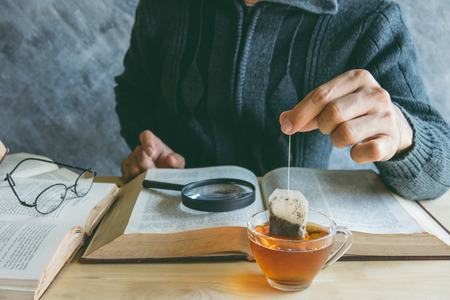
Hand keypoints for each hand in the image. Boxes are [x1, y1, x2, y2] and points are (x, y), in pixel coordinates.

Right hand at [121, 130, 184, 181]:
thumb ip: (176, 160)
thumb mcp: (178, 162)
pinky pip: (126, 173)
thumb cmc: (170, 166)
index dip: (147, 142)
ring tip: (149, 178)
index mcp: (153, 142)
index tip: (151, 153)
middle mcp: (140, 148)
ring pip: (132, 167)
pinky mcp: (126, 167)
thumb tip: (170, 159)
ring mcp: (132, 157)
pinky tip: (140, 181)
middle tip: (156, 174)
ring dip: (141, 176)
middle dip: (149, 168)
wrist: (163, 176)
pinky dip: (133, 179)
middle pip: (140, 156)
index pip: (146, 135)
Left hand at [279, 70, 412, 163]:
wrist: (395, 126)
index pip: (321, 95)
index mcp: (358, 78)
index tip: (286, 127)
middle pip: (332, 113)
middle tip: (328, 129)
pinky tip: (358, 149)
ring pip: (345, 133)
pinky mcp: (391, 140)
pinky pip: (365, 152)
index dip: (300, 113)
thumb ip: (309, 110)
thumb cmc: (355, 112)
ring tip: (344, 137)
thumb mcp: (334, 102)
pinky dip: (355, 155)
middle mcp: (375, 94)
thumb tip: (284, 120)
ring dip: (337, 140)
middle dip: (322, 126)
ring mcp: (386, 116)